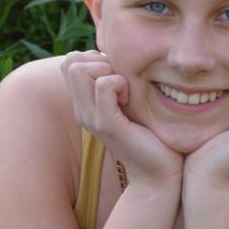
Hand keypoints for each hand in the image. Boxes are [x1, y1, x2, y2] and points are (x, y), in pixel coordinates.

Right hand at [61, 50, 182, 187]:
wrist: (159, 172)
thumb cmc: (151, 134)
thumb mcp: (130, 102)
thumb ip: (119, 81)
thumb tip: (115, 56)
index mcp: (84, 104)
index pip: (70, 61)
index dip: (94, 58)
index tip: (117, 76)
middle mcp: (82, 110)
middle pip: (70, 62)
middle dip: (98, 60)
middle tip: (122, 81)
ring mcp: (91, 118)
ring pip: (79, 69)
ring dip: (108, 70)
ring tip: (126, 91)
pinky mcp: (107, 125)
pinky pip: (104, 85)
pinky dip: (120, 83)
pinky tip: (131, 99)